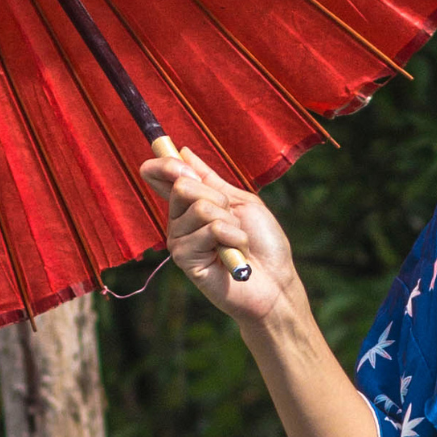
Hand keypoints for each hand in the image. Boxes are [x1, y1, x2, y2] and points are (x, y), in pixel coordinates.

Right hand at [137, 147, 297, 326]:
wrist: (275, 283)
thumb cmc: (263, 244)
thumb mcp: (239, 202)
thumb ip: (210, 180)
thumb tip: (184, 152)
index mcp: (189, 206)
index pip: (160, 177)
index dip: (163, 164)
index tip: (180, 165)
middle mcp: (179, 223)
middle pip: (183, 186)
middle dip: (217, 198)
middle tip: (232, 220)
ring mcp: (180, 242)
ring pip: (200, 207)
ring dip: (229, 222)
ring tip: (236, 241)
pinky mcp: (186, 260)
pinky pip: (210, 230)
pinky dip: (232, 238)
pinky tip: (234, 255)